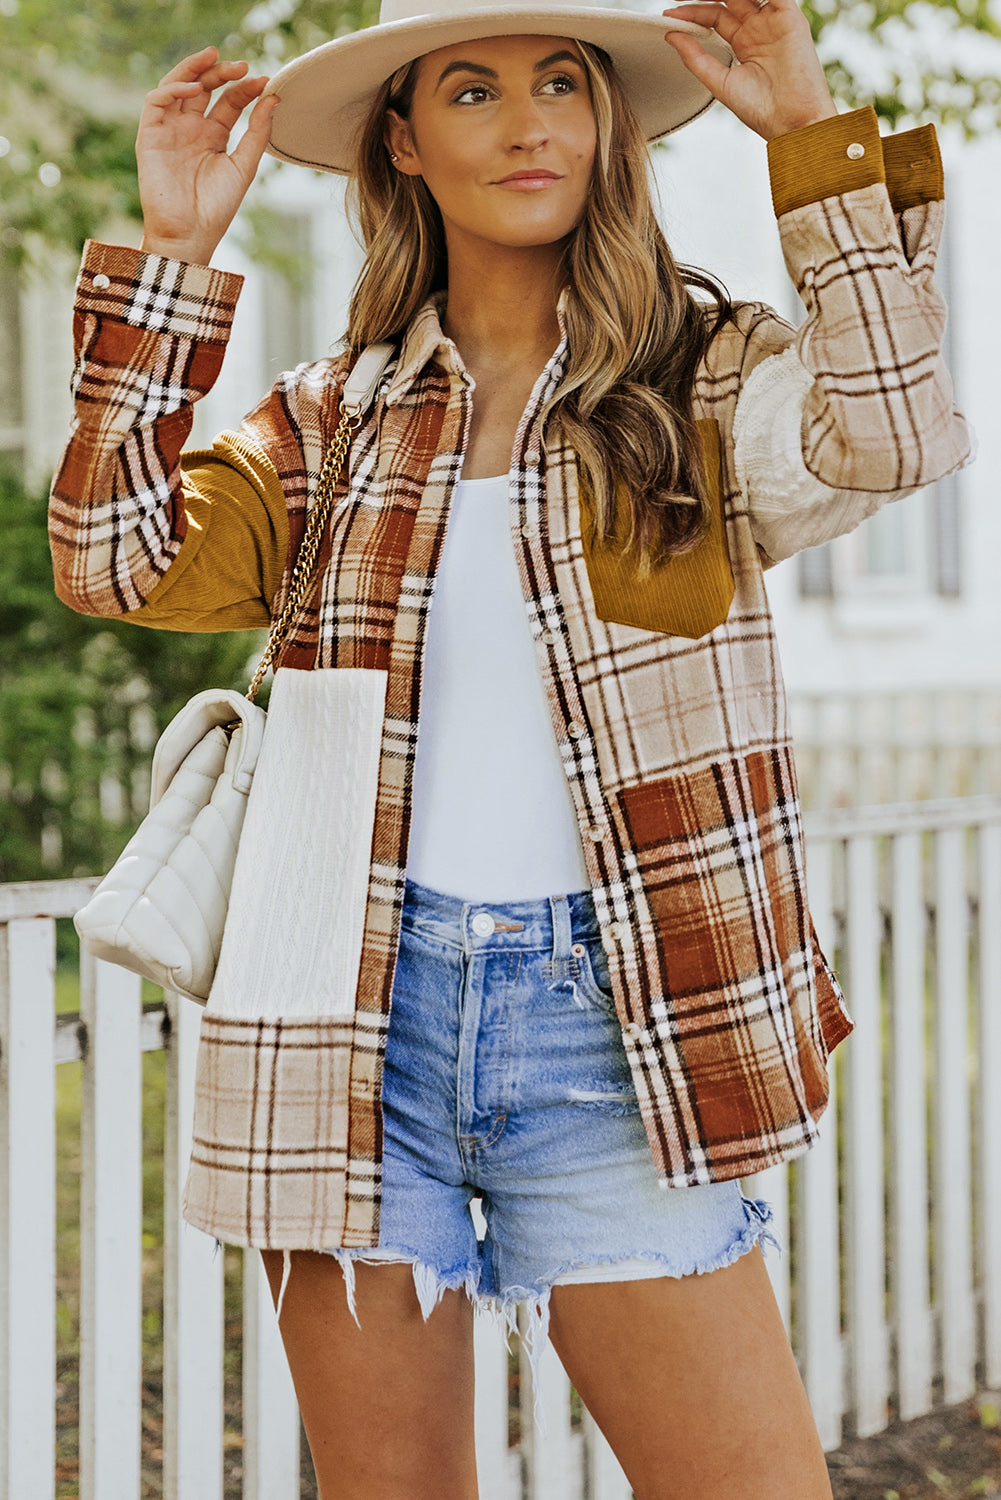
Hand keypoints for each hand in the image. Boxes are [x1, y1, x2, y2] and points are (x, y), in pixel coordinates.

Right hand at [136, 46, 278, 265]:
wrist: (189, 234)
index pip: (228, 101)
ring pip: (177, 86)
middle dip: (221, 72)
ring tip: (215, 57)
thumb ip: (257, 133)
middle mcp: (190, 128)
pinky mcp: (150, 135)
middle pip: (204, 87)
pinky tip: (195, 89)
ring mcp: (170, 130)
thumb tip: (274, 97)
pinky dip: (173, 89)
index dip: (245, 89)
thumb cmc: (216, 208)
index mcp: (213, 136)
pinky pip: (156, 101)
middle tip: (242, 65)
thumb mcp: (243, 166)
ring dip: (194, 68)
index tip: (265, 81)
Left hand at [664, 0, 836, 140]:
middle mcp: (759, 29)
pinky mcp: (791, 18)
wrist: (792, 121)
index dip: (693, 13)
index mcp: (743, 44)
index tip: (669, 15)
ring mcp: (774, 22)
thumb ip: (696, 58)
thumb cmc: (761, 110)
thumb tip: (671, 35)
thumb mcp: (720, 82)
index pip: (715, 16)